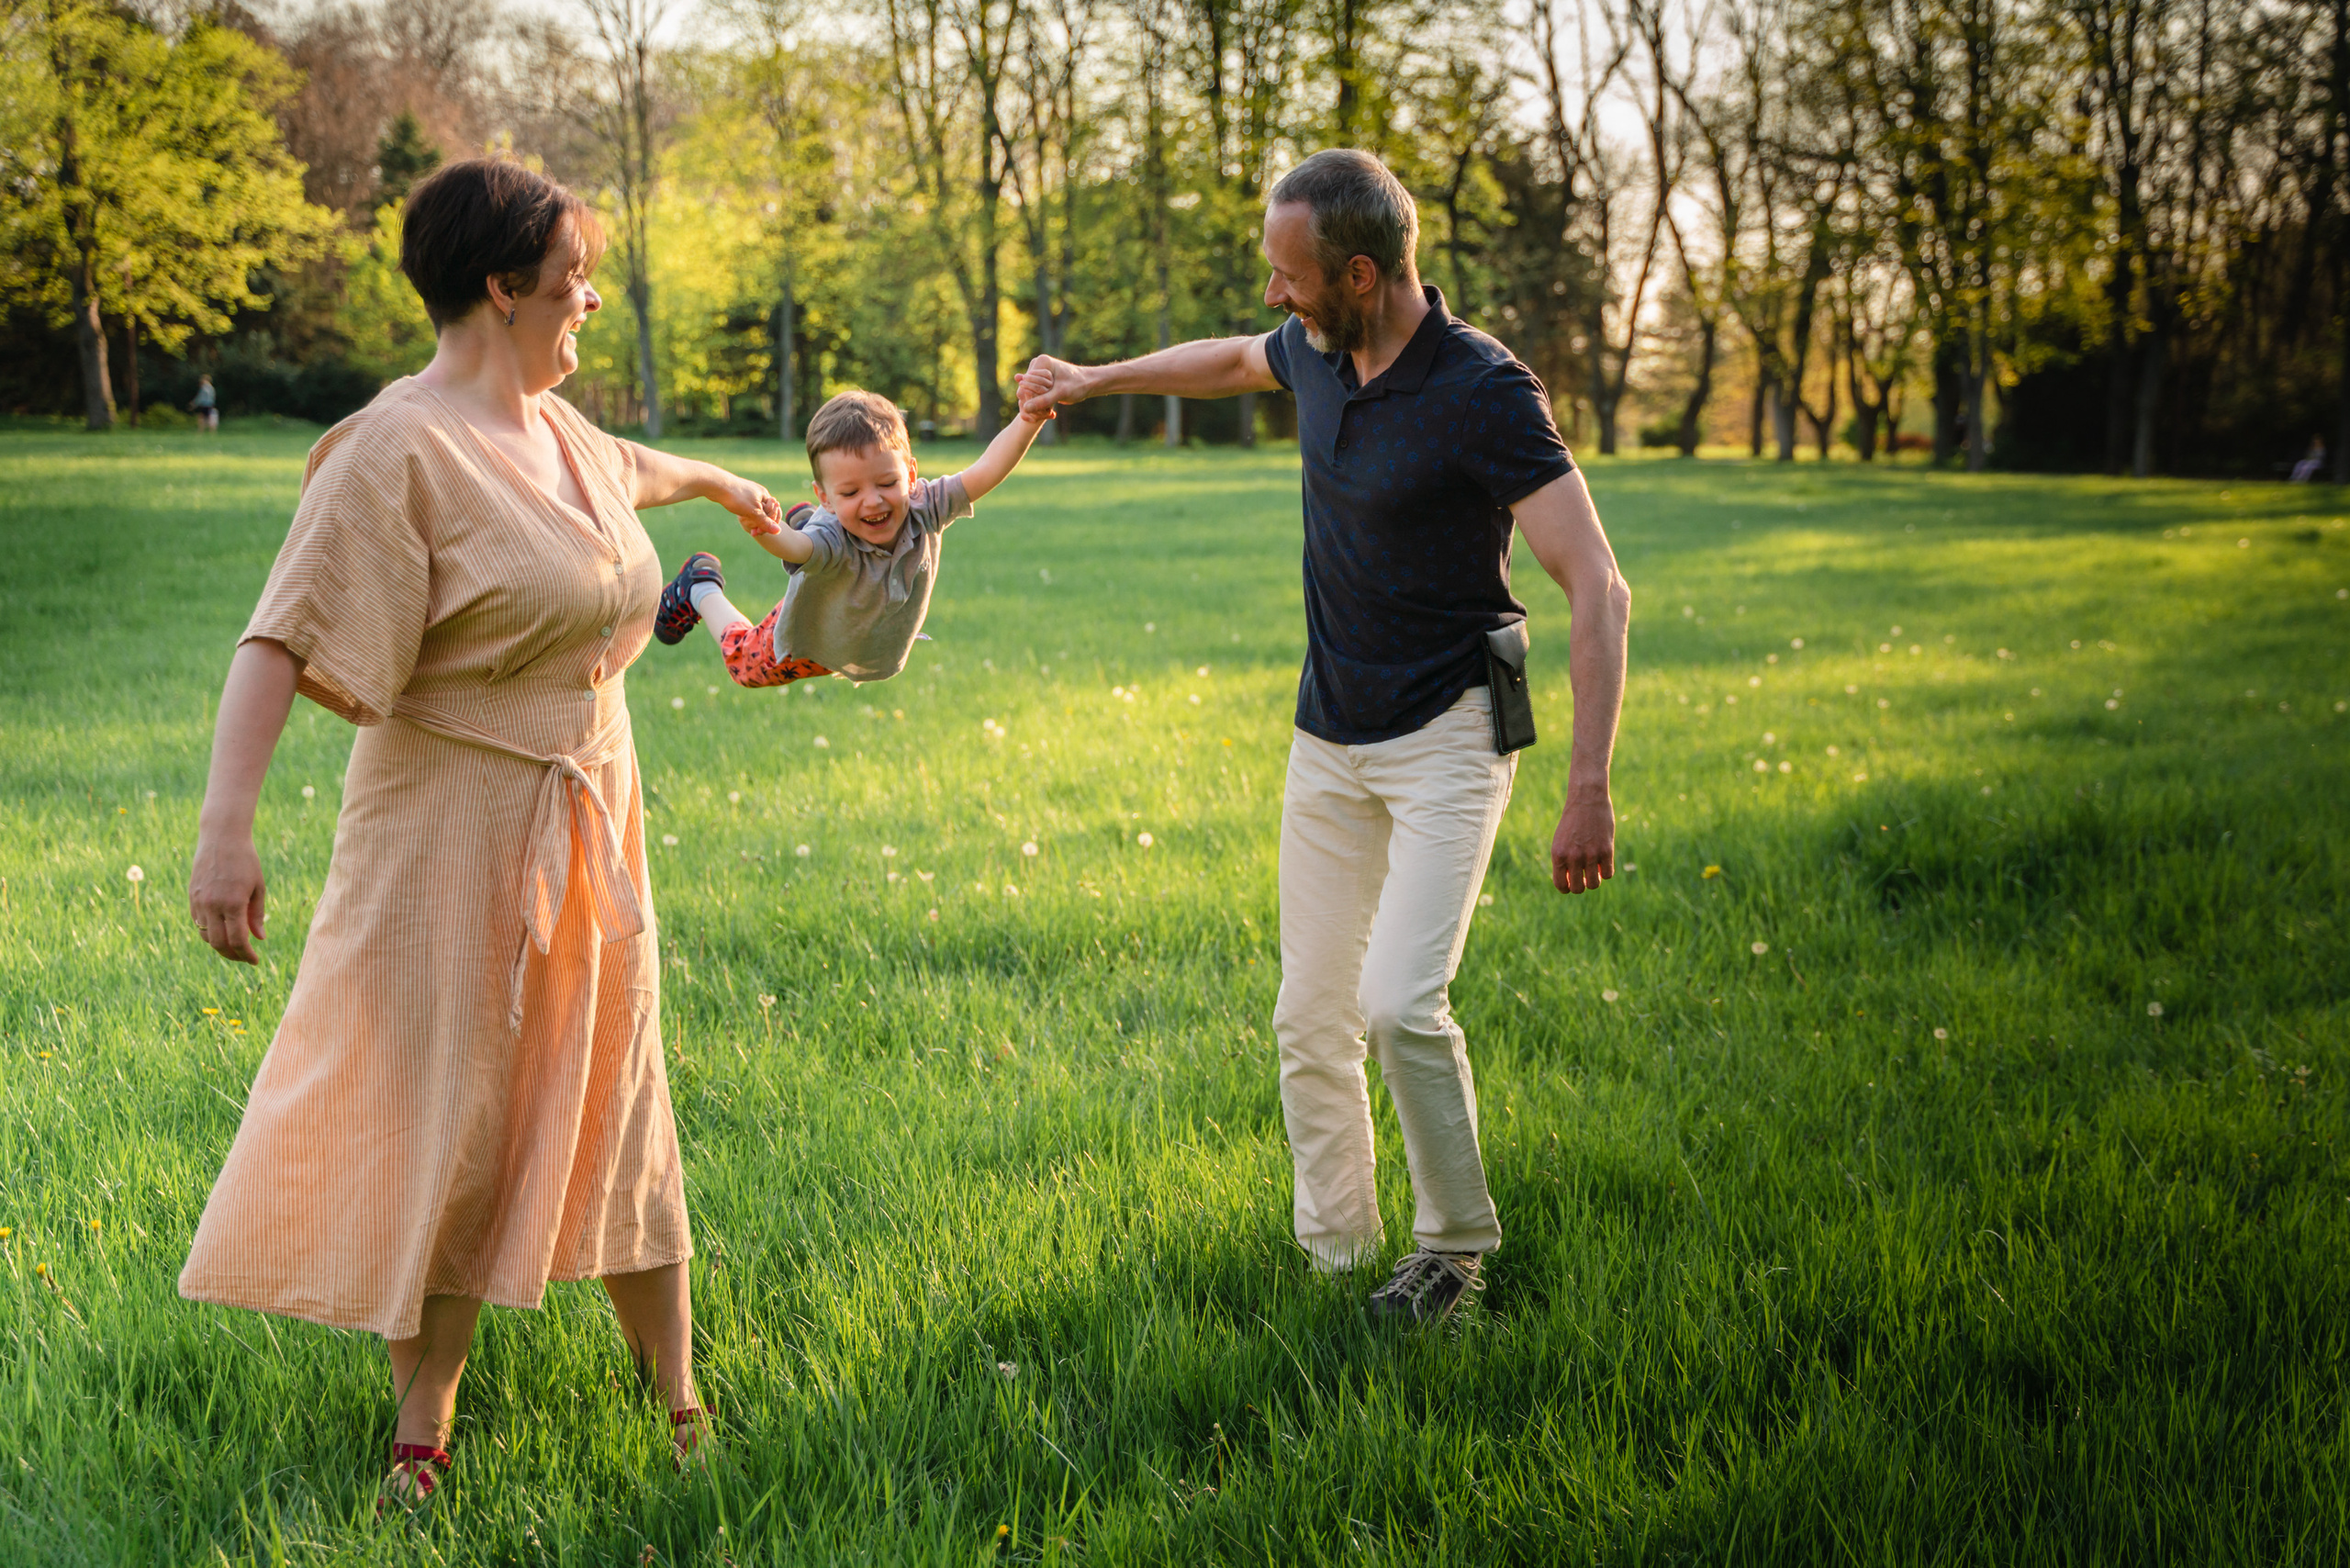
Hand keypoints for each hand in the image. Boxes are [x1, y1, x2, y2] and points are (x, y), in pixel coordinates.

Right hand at [190, 828, 267, 962]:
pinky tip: (222, 931)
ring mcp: (199, 902)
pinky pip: (199, 923)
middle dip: (233, 956)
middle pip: (218, 944)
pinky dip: (210, 932)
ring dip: (220, 946)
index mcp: (233, 903)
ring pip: (206, 936)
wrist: (221, 838)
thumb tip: (259, 938)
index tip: (255, 961)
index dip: (246, 955)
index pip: (237, 940)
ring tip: (235, 947)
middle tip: (245, 958)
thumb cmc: (246, 861)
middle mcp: (212, 905)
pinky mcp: (192, 897)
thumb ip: (257, 914)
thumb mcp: (258, 887)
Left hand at [712, 472, 781, 536]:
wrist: (716, 484)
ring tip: (748, 526)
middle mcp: (758, 492)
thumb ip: (765, 522)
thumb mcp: (753, 512)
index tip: (757, 532)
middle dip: (761, 523)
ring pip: (755, 510)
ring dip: (753, 519)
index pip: (774, 513)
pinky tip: (740, 516)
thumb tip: (778, 531)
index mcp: (764, 494)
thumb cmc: (736, 497)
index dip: (769, 525)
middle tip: (753, 532)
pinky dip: (746, 513)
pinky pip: (747, 506)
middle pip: (765, 512)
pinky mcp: (739, 493)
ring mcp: (748, 492)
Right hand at [1017, 356, 1086, 416]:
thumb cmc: (1078, 385)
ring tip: (1050, 413)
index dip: (1035, 398)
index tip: (1050, 402)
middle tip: (1050, 412)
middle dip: (1036, 404)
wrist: (1089, 384)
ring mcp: (1037, 374)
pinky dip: (1040, 406)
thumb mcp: (1061, 393)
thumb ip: (1043, 400)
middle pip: (1025, 390)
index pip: (1026, 384)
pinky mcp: (1040, 383)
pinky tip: (1051, 413)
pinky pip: (1032, 397)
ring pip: (1027, 395)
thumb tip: (1026, 408)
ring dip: (1037, 407)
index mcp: (1041, 362)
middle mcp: (1037, 366)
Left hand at [1551, 792, 1614, 893]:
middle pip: (1578, 889)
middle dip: (1581, 886)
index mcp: (1558, 855)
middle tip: (1584, 876)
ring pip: (1594, 884)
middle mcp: (1573, 857)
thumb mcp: (1561, 841)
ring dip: (1594, 881)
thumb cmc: (1573, 821)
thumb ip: (1563, 861)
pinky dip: (1606, 872)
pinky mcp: (1606, 850)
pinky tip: (1603, 862)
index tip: (1572, 881)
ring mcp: (1590, 854)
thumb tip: (1571, 883)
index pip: (1561, 885)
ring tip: (1594, 870)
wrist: (1587, 799)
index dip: (1567, 887)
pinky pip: (1607, 874)